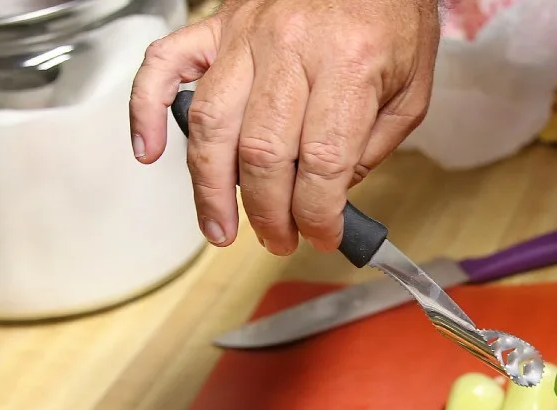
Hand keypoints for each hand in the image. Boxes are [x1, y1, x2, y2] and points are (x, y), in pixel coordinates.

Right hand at [129, 0, 440, 254]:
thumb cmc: (392, 13)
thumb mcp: (411, 88)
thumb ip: (373, 145)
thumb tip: (332, 192)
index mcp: (349, 64)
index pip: (322, 163)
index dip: (318, 214)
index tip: (322, 236)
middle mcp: (291, 48)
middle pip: (263, 153)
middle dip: (268, 214)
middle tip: (278, 240)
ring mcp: (246, 34)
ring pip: (212, 123)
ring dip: (210, 187)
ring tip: (219, 228)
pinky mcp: (218, 23)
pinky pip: (165, 63)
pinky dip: (145, 107)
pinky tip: (148, 150)